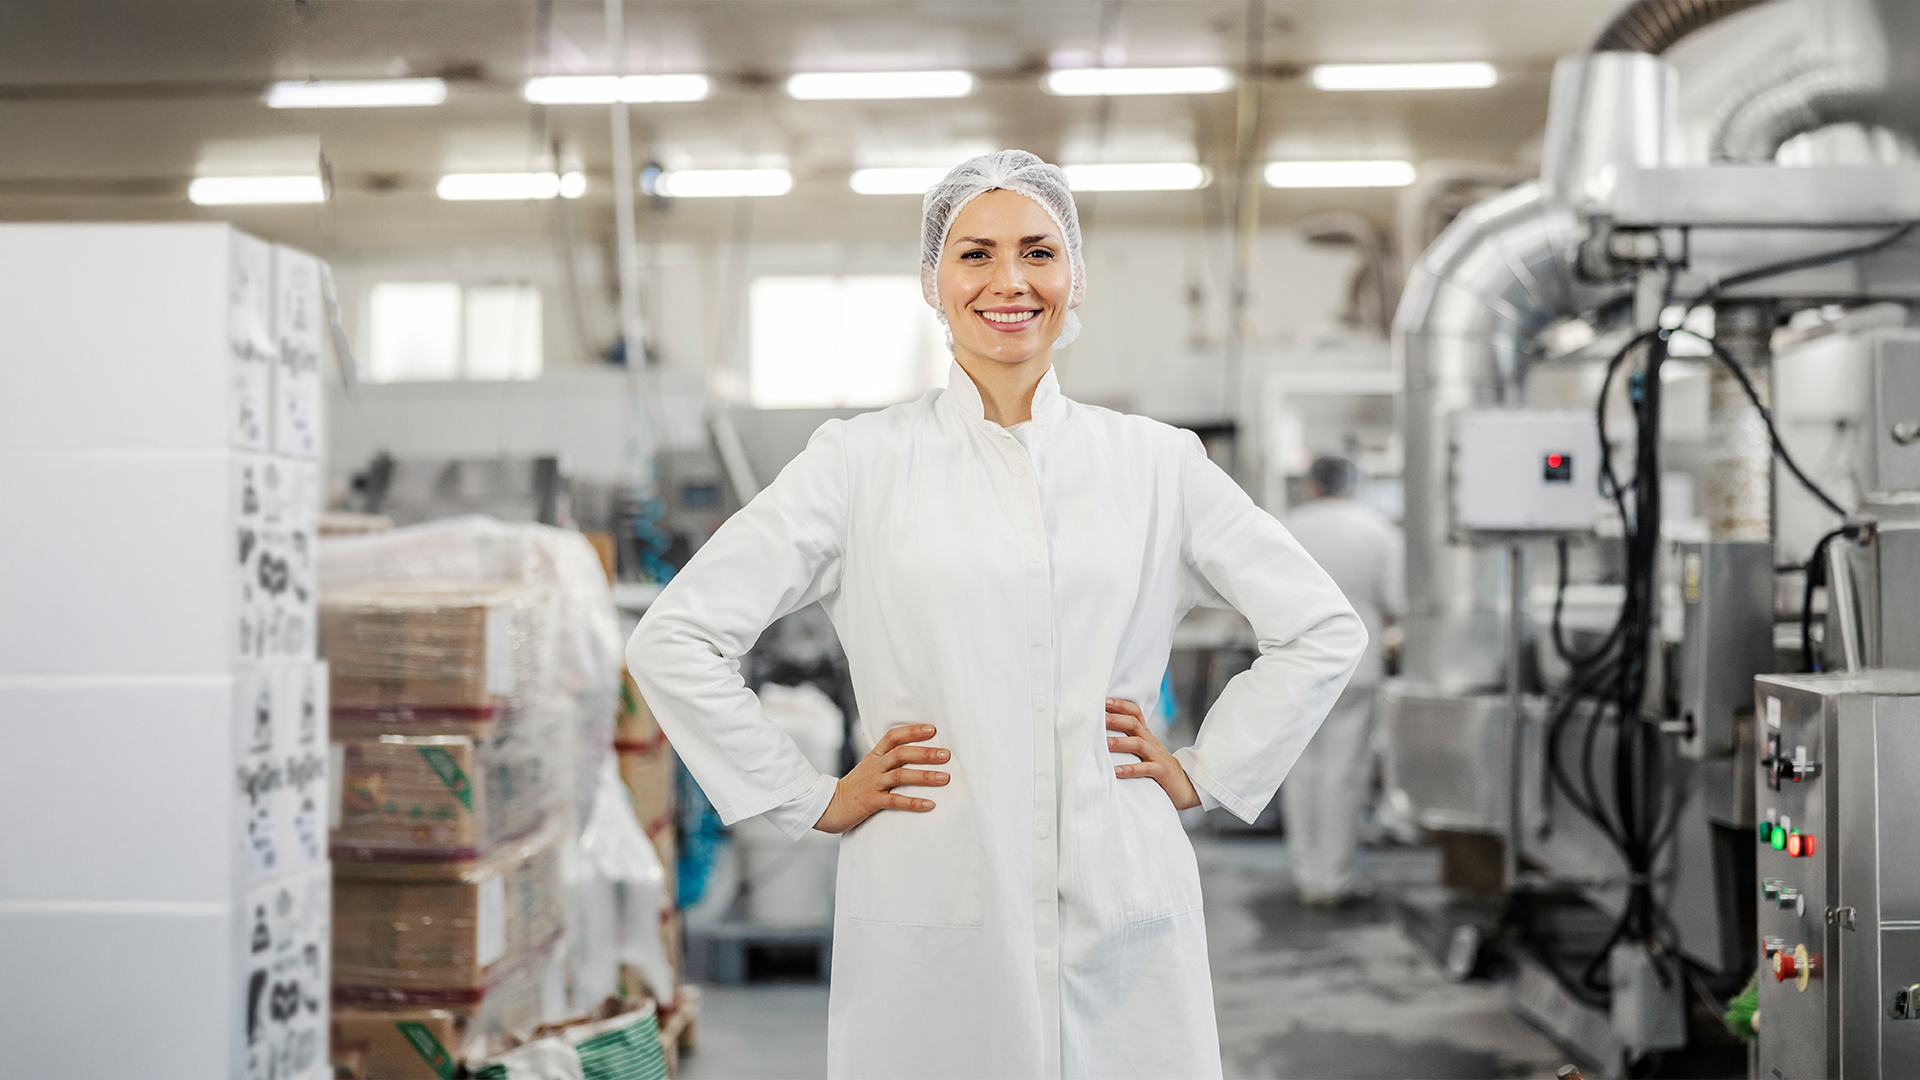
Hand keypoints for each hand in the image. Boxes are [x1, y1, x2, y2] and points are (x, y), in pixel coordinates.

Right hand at [812, 724, 950, 833]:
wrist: (828, 806)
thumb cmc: (855, 787)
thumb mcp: (869, 768)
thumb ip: (887, 759)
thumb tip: (916, 753)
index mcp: (874, 756)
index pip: (893, 737)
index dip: (912, 731)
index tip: (932, 729)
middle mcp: (874, 766)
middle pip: (901, 754)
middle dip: (925, 753)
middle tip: (946, 754)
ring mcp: (872, 784)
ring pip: (900, 775)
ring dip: (924, 776)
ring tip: (944, 778)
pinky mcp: (871, 802)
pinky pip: (895, 801)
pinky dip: (913, 802)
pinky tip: (929, 804)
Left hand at [1106, 698, 1200, 809]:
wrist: (1185, 786)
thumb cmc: (1158, 768)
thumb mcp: (1145, 751)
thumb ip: (1129, 741)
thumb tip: (1102, 736)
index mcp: (1146, 735)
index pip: (1135, 713)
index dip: (1120, 705)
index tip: (1103, 701)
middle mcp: (1151, 742)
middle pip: (1134, 724)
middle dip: (1115, 719)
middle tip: (1097, 718)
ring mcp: (1157, 756)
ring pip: (1138, 744)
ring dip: (1119, 742)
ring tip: (1103, 743)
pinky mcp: (1161, 772)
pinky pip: (1145, 769)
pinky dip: (1130, 769)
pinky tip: (1116, 771)